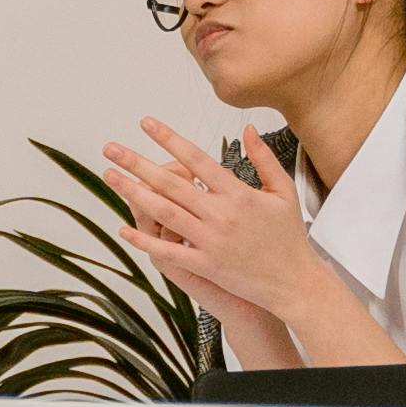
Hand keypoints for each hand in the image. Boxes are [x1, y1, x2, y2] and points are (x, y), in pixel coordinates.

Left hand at [98, 116, 339, 323]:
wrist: (295, 282)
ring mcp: (211, 241)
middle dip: (137, 163)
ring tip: (110, 176)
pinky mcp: (206, 266)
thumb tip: (247, 129)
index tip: (146, 124)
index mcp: (238, 194)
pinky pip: (169, 252)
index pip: (196, 159)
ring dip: (133, 193)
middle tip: (111, 148)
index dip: (169, 138)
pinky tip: (124, 229)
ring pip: (164, 213)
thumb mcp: (283, 191)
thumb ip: (264, 159)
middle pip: (171, 183)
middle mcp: (221, 215)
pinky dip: (146, 241)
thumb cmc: (289, 237)